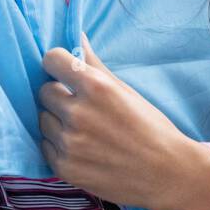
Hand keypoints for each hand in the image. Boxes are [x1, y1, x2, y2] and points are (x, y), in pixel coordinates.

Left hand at [38, 33, 199, 209]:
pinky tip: (83, 148)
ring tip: (85, 130)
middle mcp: (78, 114)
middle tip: (81, 106)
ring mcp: (70, 143)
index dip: (58, 64)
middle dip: (59, 95)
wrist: (167, 174)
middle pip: (44, 91)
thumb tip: (76, 35)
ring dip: (57, 121)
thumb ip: (94, 63)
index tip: (65, 72)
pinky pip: (46, 146)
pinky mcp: (65, 168)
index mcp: (96, 87)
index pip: (51, 59)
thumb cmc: (149, 127)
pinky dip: (58, 146)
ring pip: (43, 119)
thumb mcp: (125, 90)